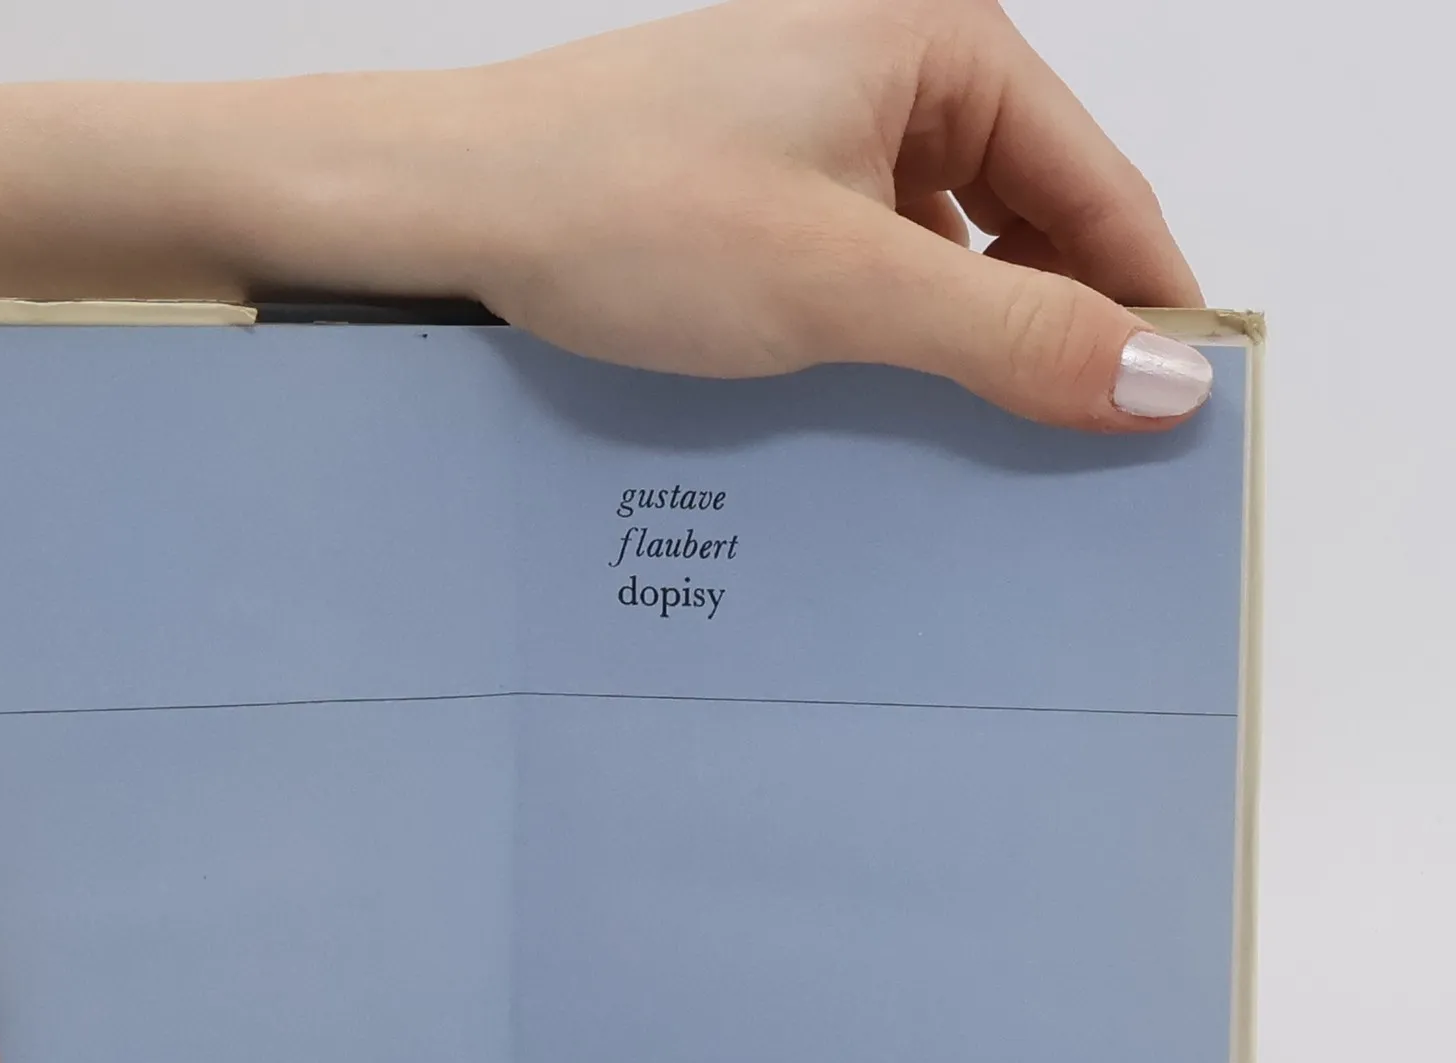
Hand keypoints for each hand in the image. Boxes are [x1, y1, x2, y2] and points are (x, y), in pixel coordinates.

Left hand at [283, 0, 1207, 428]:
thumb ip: (1012, 332)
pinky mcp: (765, 181)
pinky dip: (892, 330)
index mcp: (944, 45)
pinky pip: (871, 259)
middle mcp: (894, 66)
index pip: (1102, 186)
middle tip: (1077, 452)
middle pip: (1033, 215)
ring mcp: (824, 125)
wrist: (451, 204)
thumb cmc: (627, 208)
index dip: (1146, 303)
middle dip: (1056, 326)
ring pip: (949, 247)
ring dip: (968, 338)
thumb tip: (1163, 380)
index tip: (1177, 414)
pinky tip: (884, 403)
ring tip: (981, 441)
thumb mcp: (846, 285)